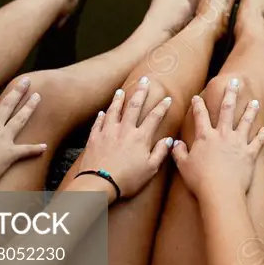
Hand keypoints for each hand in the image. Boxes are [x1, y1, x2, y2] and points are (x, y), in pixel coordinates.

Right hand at [0, 77, 47, 186]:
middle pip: (6, 106)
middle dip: (17, 92)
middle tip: (26, 81)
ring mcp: (3, 140)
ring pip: (19, 120)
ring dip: (29, 107)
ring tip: (38, 96)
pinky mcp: (11, 154)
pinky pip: (26, 151)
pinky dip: (36, 149)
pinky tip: (44, 146)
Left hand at [76, 79, 174, 200]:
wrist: (99, 184)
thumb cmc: (127, 180)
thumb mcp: (150, 169)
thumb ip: (160, 152)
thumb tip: (169, 139)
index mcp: (140, 137)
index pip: (154, 117)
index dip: (162, 106)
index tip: (167, 98)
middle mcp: (125, 130)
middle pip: (134, 106)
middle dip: (141, 92)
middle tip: (145, 80)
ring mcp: (108, 132)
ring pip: (114, 110)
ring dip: (119, 99)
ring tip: (121, 91)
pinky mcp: (94, 138)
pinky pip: (98, 123)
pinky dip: (101, 116)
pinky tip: (103, 112)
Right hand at [172, 79, 263, 199]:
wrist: (221, 192)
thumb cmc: (200, 180)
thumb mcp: (183, 166)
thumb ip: (179, 152)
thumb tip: (175, 143)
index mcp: (205, 137)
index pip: (201, 116)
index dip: (198, 105)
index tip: (198, 97)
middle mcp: (223, 135)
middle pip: (227, 110)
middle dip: (230, 94)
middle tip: (235, 82)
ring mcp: (238, 143)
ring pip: (245, 122)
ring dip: (250, 111)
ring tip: (254, 101)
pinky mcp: (249, 154)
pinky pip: (257, 142)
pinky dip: (262, 135)